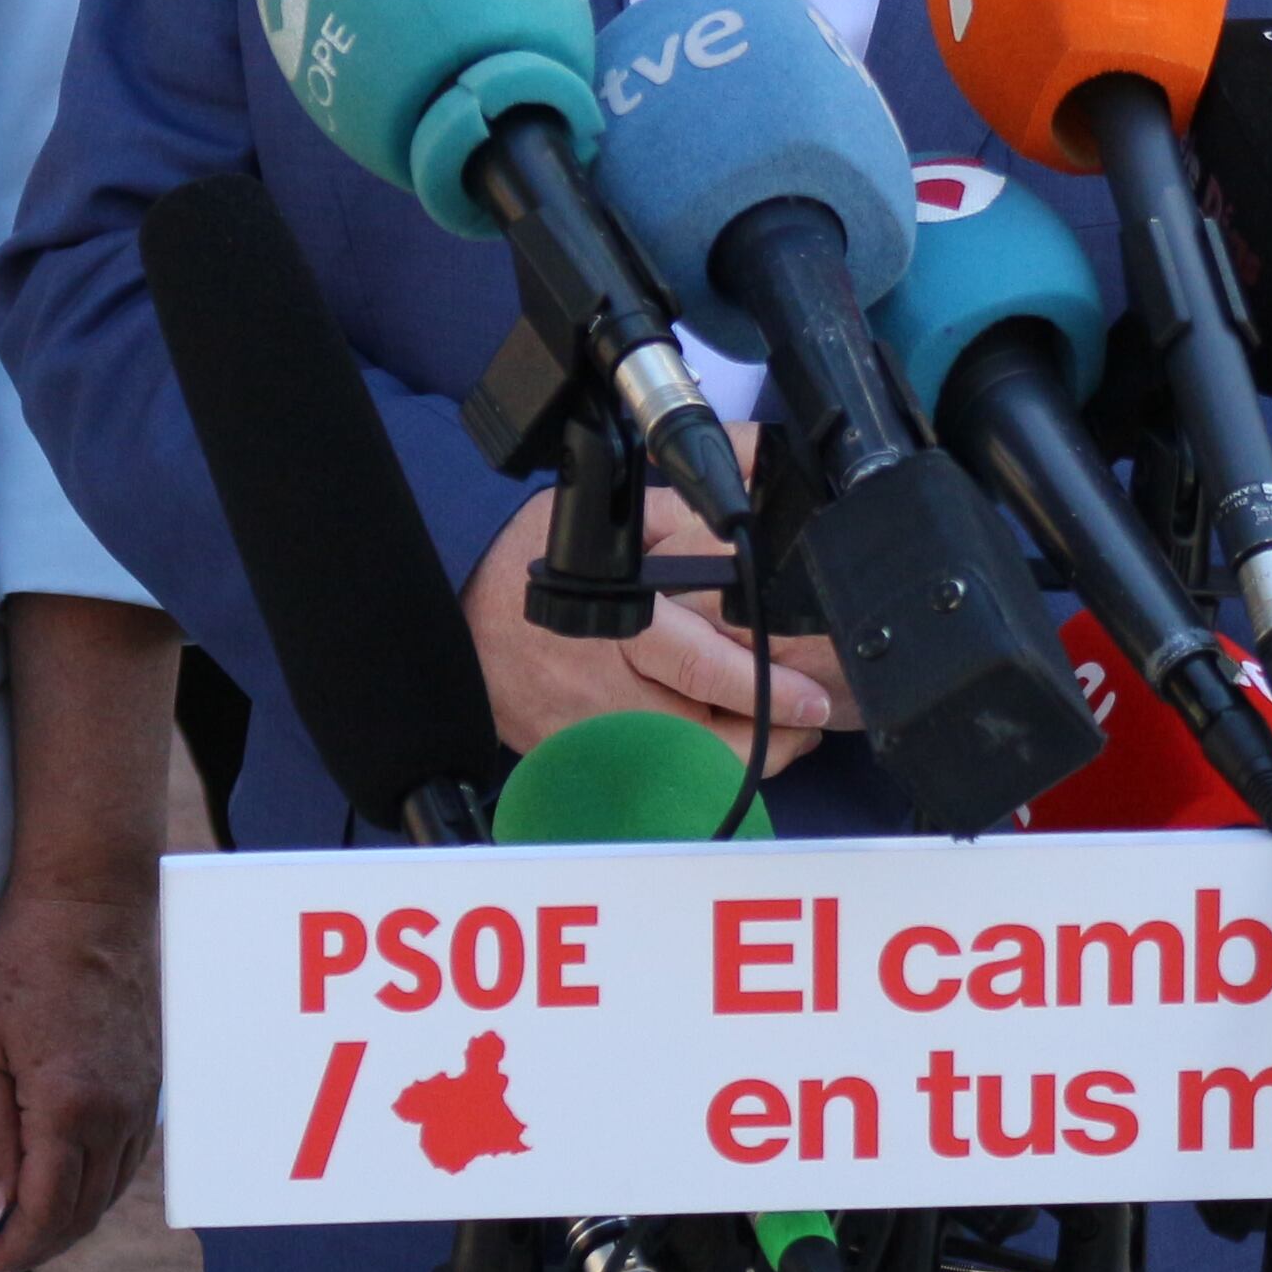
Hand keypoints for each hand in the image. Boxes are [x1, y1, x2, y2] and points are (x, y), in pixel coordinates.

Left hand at [0, 872, 156, 1271]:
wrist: (93, 898)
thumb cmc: (22, 961)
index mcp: (69, 1107)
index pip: (48, 1211)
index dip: (17, 1250)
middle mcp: (119, 1112)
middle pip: (85, 1211)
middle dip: (43, 1244)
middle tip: (3, 1253)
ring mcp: (145, 1097)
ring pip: (114, 1189)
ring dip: (74, 1218)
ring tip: (32, 1225)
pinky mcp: (157, 1080)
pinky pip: (132, 1156)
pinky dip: (101, 1184)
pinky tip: (73, 1180)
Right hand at [465, 474, 852, 776]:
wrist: (458, 619)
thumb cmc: (529, 564)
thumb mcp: (606, 520)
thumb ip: (678, 516)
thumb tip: (748, 492)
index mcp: (622, 628)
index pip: (707, 671)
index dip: (768, 691)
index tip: (813, 702)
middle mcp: (608, 692)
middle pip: (705, 741)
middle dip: (769, 741)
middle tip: (804, 723)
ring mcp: (590, 735)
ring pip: (683, 771)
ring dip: (736, 758)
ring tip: (772, 734)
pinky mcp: (576, 759)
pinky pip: (646, 779)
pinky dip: (686, 768)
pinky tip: (708, 743)